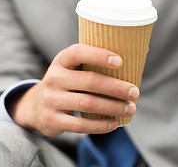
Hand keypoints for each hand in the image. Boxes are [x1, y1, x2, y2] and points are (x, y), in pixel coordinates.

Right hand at [10, 44, 139, 136]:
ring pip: (87, 103)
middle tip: (134, 92)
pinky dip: (100, 125)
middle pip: (89, 81)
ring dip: (113, 107)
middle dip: (116, 87)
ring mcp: (51, 99)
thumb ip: (95, 63)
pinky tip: (114, 123)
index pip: (78, 53)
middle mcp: (53, 78)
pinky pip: (80, 125)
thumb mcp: (72, 68)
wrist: (37, 106)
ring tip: (130, 108)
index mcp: (61, 61)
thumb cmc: (67, 83)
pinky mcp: (52, 119)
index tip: (120, 61)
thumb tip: (140, 53)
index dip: (99, 55)